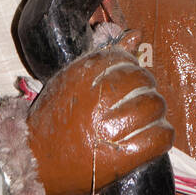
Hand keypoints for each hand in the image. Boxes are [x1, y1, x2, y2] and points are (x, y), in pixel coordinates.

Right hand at [27, 33, 172, 194]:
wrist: (33, 159)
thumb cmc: (53, 118)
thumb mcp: (72, 79)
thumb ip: (107, 57)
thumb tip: (137, 34)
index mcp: (84, 76)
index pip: (125, 60)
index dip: (131, 69)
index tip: (126, 81)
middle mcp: (97, 99)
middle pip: (144, 81)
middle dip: (146, 88)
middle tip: (138, 100)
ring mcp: (109, 129)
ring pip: (154, 107)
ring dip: (155, 112)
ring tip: (145, 119)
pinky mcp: (120, 157)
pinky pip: (159, 137)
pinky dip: (162, 135)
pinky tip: (152, 135)